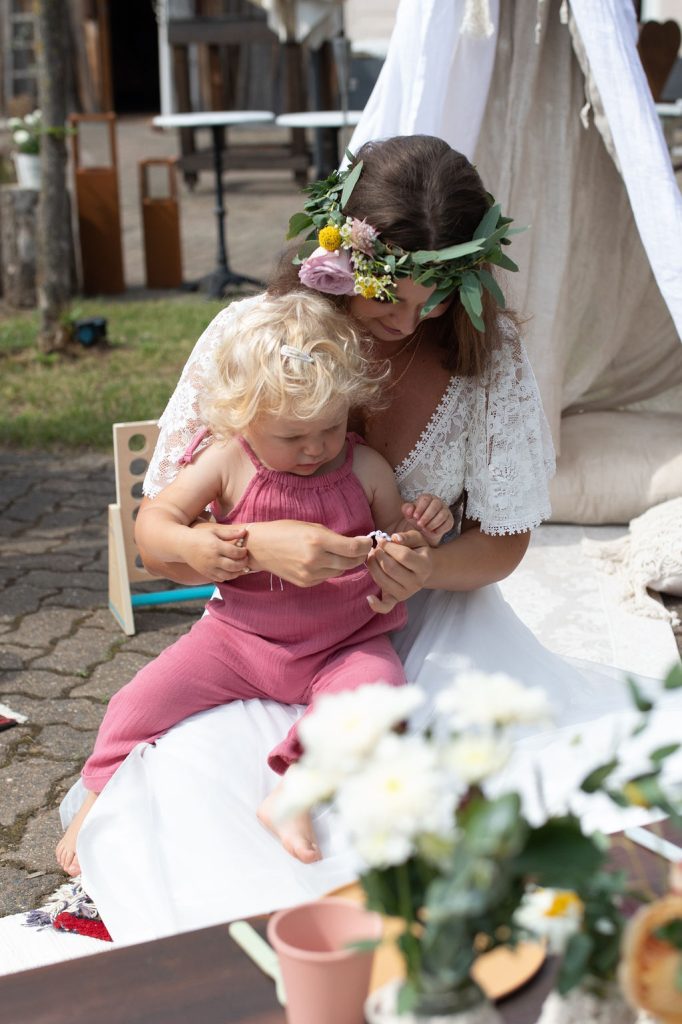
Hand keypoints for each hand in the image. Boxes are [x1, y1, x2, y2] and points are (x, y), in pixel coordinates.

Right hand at [181, 522, 250, 582]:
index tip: (245, 550)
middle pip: (234, 566)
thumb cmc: (200, 536)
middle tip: (245, 559)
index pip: (235, 552)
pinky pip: (220, 579)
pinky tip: (231, 571)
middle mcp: (213, 559)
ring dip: (237, 572)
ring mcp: (209, 568)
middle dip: (243, 563)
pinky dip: (228, 577)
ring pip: (228, 575)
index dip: (243, 552)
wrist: (183, 545)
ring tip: (240, 567)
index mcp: (216, 546)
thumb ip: (230, 533)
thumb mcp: (214, 531)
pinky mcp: (206, 573)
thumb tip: (244, 532)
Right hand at [245, 520, 371, 586]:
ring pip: (340, 571)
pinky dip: (330, 569)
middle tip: (362, 549)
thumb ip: (333, 536)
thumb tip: (355, 544)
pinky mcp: (306, 583)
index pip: (352, 549)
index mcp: (317, 540)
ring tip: (341, 553)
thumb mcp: (311, 526)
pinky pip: (327, 577)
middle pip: (350, 562)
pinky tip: (324, 560)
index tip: (368, 541)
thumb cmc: (285, 530)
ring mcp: (310, 574)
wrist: (260, 547)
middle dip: (360, 555)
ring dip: (345, 562)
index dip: (365, 546)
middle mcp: (315, 559)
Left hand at [366, 529, 431, 609]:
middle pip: (391, 568)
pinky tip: (369, 597)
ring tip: (371, 556)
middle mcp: (417, 583)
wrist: (425, 569)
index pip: (403, 556)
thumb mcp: (417, 539)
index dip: (388, 546)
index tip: (380, 539)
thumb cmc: (418, 551)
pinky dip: (376, 605)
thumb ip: (407, 536)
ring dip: (372, 566)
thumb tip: (394, 538)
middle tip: (374, 548)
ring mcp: (406, 593)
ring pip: (383, 580)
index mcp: (424, 566)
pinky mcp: (396, 600)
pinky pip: (386, 607)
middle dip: (378, 555)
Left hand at [401, 494, 453, 545]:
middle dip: (427, 516)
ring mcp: (445, 511)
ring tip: (425, 528)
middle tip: (419, 524)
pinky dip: (439, 529)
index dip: (420, 508)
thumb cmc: (416, 520)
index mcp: (427, 498)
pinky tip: (433, 532)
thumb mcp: (409, 515)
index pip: (426, 499)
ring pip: (442, 515)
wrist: (424, 533)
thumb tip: (410, 509)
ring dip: (432, 523)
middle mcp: (438, 502)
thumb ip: (407, 509)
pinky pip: (448, 523)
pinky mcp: (450, 520)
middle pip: (435, 505)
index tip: (415, 517)